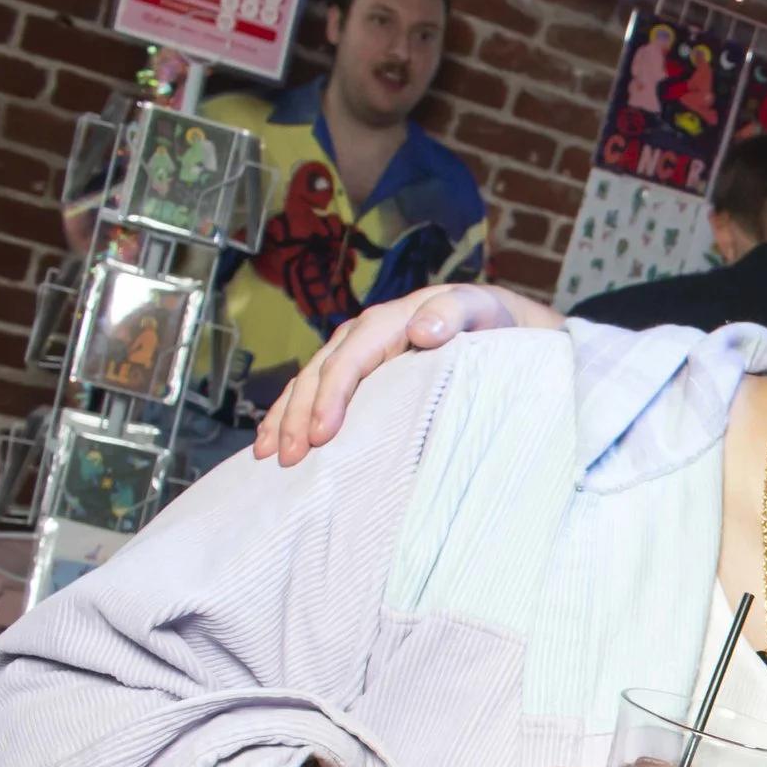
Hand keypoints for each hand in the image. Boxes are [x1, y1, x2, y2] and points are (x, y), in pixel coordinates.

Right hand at [254, 283, 556, 466]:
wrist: (497, 322)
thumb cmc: (489, 320)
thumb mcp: (479, 309)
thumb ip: (453, 313)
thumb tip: (422, 329)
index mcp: (390, 321)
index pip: (351, 359)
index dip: (333, 395)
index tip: (321, 433)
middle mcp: (365, 334)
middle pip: (321, 373)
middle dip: (298, 415)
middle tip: (289, 457)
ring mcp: (357, 352)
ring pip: (309, 382)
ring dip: (285, 418)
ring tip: (269, 454)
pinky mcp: (359, 372)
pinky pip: (316, 390)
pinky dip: (292, 414)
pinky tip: (275, 441)